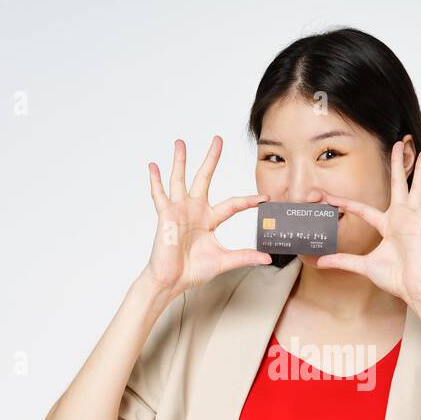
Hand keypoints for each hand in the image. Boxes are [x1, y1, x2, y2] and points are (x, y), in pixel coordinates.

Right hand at [144, 136, 270, 295]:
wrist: (172, 280)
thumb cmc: (193, 271)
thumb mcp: (224, 261)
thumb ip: (245, 257)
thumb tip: (267, 258)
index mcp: (209, 219)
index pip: (232, 205)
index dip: (248, 200)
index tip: (265, 197)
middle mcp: (195, 210)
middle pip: (205, 178)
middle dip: (211, 159)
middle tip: (218, 139)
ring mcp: (179, 210)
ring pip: (180, 179)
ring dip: (180, 161)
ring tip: (180, 142)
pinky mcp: (166, 215)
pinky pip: (159, 194)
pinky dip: (155, 181)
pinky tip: (153, 166)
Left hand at [314, 141, 420, 303]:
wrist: (413, 289)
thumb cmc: (396, 278)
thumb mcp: (364, 266)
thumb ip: (343, 261)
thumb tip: (320, 263)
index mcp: (386, 225)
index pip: (362, 208)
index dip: (344, 202)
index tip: (327, 196)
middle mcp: (400, 218)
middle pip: (398, 185)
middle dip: (397, 164)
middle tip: (397, 145)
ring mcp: (412, 219)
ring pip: (416, 187)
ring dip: (420, 169)